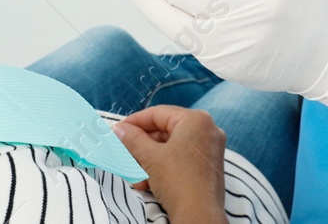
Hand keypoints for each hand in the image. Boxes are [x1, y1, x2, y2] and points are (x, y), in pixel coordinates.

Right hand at [113, 105, 226, 223]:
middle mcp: (207, 130)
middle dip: (140, 149)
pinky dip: (162, 169)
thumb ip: (132, 139)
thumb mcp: (150, 157)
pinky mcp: (207, 167)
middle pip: (163, 132)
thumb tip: (119, 129)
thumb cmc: (178, 181)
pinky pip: (179, 160)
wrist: (199, 217)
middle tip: (123, 155)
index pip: (158, 114)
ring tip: (137, 178)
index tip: (118, 130)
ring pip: (169, 149)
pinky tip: (148, 184)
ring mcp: (210, 149)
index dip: (134, 122)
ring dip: (148, 163)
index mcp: (196, 120)